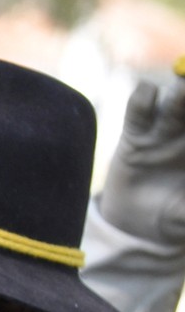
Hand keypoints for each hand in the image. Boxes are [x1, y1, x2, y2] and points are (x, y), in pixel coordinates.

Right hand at [98, 75, 184, 244]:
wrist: (132, 220)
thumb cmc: (173, 216)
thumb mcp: (184, 218)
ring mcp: (165, 130)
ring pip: (176, 102)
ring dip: (180, 93)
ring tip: (182, 91)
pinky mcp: (135, 133)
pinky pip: (138, 109)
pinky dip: (142, 97)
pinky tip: (147, 92)